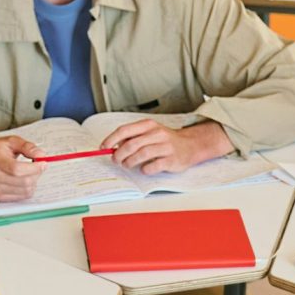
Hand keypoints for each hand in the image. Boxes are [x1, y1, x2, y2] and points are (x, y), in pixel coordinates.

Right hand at [0, 136, 45, 201]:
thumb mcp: (10, 141)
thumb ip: (27, 147)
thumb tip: (41, 155)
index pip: (17, 169)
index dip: (34, 168)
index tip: (42, 162)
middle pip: (24, 181)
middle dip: (36, 173)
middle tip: (37, 165)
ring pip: (26, 190)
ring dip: (33, 181)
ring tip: (29, 172)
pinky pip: (22, 196)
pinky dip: (28, 188)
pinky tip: (23, 179)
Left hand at [101, 118, 230, 174]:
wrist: (190, 145)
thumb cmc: (165, 140)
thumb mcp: (150, 132)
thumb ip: (133, 136)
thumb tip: (113, 145)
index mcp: (149, 125)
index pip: (125, 130)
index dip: (111, 139)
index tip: (104, 147)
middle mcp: (157, 134)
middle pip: (132, 144)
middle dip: (119, 154)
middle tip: (116, 160)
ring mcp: (166, 147)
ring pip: (142, 154)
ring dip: (130, 162)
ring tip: (127, 165)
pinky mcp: (172, 160)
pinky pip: (154, 166)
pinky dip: (145, 169)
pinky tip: (143, 169)